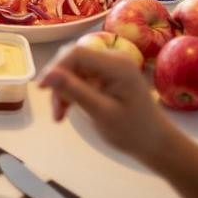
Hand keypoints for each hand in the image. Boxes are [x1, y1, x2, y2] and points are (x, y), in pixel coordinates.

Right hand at [39, 43, 179, 165]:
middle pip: (73, 60)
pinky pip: (80, 78)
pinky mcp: (106, 77)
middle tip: (56, 110)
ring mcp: (110, 68)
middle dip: (59, 83)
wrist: (156, 144)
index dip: (55, 67)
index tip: (41, 89)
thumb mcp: (100, 113)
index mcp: (116, 65)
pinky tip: (67, 111)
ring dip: (63, 91)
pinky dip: (71, 93)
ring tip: (60, 116)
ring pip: (74, 71)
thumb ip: (74, 91)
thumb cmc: (132, 132)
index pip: (76, 53)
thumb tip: (47, 73)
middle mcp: (113, 59)